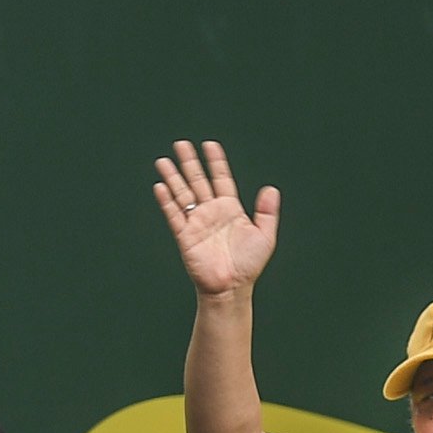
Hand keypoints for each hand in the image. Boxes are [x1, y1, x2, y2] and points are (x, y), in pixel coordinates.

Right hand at [154, 140, 281, 295]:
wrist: (231, 288)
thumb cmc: (248, 265)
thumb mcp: (265, 236)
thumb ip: (267, 212)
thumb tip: (271, 188)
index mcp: (230, 209)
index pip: (221, 178)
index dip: (216, 161)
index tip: (210, 144)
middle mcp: (211, 212)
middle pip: (197, 181)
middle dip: (190, 162)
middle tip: (181, 144)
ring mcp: (196, 222)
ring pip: (182, 194)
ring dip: (173, 177)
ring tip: (163, 161)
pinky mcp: (185, 236)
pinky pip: (174, 215)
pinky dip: (167, 201)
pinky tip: (161, 187)